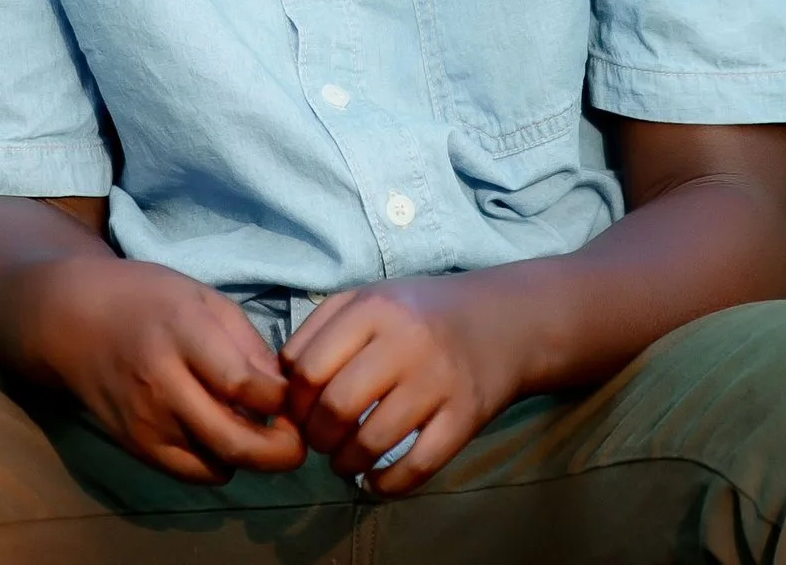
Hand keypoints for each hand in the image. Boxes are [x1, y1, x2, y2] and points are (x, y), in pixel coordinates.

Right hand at [36, 257, 305, 482]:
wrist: (72, 321)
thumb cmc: (147, 299)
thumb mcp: (203, 299)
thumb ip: (247, 343)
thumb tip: (284, 391)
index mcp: (183, 333)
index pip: (244, 385)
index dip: (283, 399)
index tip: (296, 394)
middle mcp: (162, 383)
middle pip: (234, 440)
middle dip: (281, 451)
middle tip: (300, 442)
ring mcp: (146, 421)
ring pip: (218, 464)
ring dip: (251, 456)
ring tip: (258, 430)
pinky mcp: (136, 447)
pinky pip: (194, 473)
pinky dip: (220, 463)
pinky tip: (222, 436)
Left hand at [279, 276, 525, 494]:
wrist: (505, 321)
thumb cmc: (421, 313)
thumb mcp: (369, 299)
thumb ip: (320, 329)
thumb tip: (280, 383)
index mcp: (373, 308)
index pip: (307, 369)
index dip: (293, 401)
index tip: (300, 411)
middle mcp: (406, 342)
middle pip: (336, 408)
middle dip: (317, 437)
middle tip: (321, 441)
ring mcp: (439, 381)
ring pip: (372, 442)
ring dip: (346, 464)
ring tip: (344, 461)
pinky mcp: (466, 416)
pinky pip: (418, 466)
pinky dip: (387, 485)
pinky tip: (375, 481)